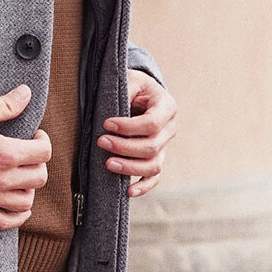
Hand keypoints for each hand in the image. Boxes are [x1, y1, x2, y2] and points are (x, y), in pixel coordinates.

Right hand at [0, 83, 51, 229]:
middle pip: (39, 177)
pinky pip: (6, 221)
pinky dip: (18, 215)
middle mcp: (0, 178)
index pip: (43, 152)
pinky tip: (18, 203)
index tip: (35, 135)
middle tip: (28, 153)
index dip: (43, 140)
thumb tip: (26, 93)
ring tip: (21, 175)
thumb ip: (6, 104)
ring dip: (29, 187)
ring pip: (27, 201)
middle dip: (38, 162)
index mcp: (4, 152)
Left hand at [97, 69, 176, 196]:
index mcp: (166, 107)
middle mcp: (169, 128)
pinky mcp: (156, 158)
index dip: (129, 127)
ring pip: (153, 165)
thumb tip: (112, 115)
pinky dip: (143, 186)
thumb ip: (125, 91)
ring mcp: (164, 146)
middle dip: (124, 147)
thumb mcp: (129, 80)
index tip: (106, 124)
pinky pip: (154, 177)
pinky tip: (128, 191)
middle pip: (152, 147)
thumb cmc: (133, 85)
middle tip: (101, 142)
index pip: (152, 123)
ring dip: (130, 167)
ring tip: (108, 163)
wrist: (140, 92)